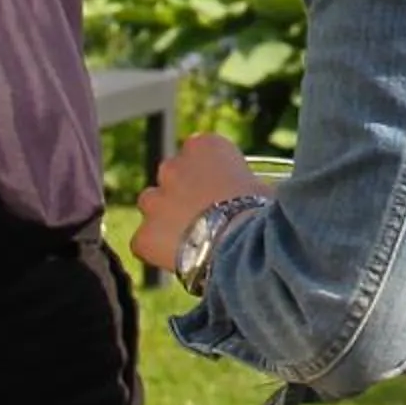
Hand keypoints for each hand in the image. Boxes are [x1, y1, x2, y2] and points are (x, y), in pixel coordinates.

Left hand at [132, 133, 264, 270]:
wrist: (244, 245)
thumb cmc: (261, 213)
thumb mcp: (258, 184)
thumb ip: (239, 182)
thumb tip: (245, 196)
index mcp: (204, 145)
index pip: (198, 152)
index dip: (210, 174)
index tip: (222, 190)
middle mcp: (173, 166)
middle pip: (172, 175)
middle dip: (183, 192)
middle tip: (205, 215)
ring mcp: (154, 200)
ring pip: (152, 204)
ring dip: (165, 217)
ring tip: (191, 238)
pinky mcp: (144, 234)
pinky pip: (145, 240)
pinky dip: (158, 249)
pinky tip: (181, 258)